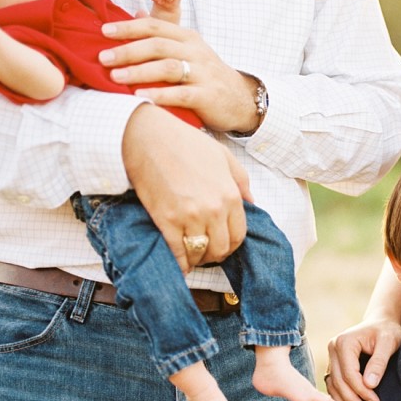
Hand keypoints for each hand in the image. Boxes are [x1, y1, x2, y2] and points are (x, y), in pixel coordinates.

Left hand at [99, 17, 260, 133]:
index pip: (154, 27)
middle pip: (158, 45)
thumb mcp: (189, 49)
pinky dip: (161, 95)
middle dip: (128, 50)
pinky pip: (182, 94)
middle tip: (103, 58)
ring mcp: (203, 74)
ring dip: (139, 72)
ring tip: (116, 77)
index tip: (103, 32)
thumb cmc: (207, 75)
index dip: (128, 28)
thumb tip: (137, 12)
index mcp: (188, 38)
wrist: (241, 99)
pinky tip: (141, 97)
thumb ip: (163, 34)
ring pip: (168, 68)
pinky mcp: (208, 96)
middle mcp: (196, 52)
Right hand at [122, 104, 251, 271]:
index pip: (238, 235)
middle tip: (207, 251)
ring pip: (199, 253)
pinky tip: (180, 264)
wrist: (149, 136)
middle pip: (221, 249)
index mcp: (230, 195)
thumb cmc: (186, 143)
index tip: (223, 244)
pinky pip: (177, 252)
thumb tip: (251, 202)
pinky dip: (180, 263)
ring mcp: (189, 216)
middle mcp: (213, 210)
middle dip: (215, 254)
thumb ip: (240, 182)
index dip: (232, 245)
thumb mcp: (224, 156)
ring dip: (197, 258)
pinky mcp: (165, 220)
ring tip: (192, 255)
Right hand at [326, 319, 400, 400]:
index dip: (361, 391)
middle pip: (339, 381)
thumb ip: (379, 362)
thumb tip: (369, 384)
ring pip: (333, 386)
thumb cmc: (387, 331)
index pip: (349, 373)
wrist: (380, 323)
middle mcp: (333, 348)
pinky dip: (338, 400)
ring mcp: (331, 357)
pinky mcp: (334, 364)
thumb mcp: (389, 342)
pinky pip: (333, 385)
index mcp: (344, 342)